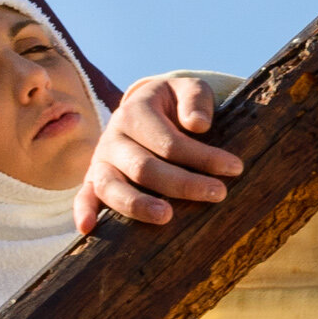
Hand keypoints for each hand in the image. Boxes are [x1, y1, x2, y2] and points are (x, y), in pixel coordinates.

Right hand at [83, 74, 241, 230]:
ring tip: (166, 216)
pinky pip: (84, 196)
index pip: (168, 141)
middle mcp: (113, 137)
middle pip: (144, 167)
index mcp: (135, 112)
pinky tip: (88, 229)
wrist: (147, 109)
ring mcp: (101, 161)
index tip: (234, 168)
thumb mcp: (188, 89)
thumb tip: (198, 124)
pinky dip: (82, 211)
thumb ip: (195, 98)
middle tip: (218, 193)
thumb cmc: (174, 103)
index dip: (202, 156)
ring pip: (111, 186)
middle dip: (182, 183)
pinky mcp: (93, 180)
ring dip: (137, 204)